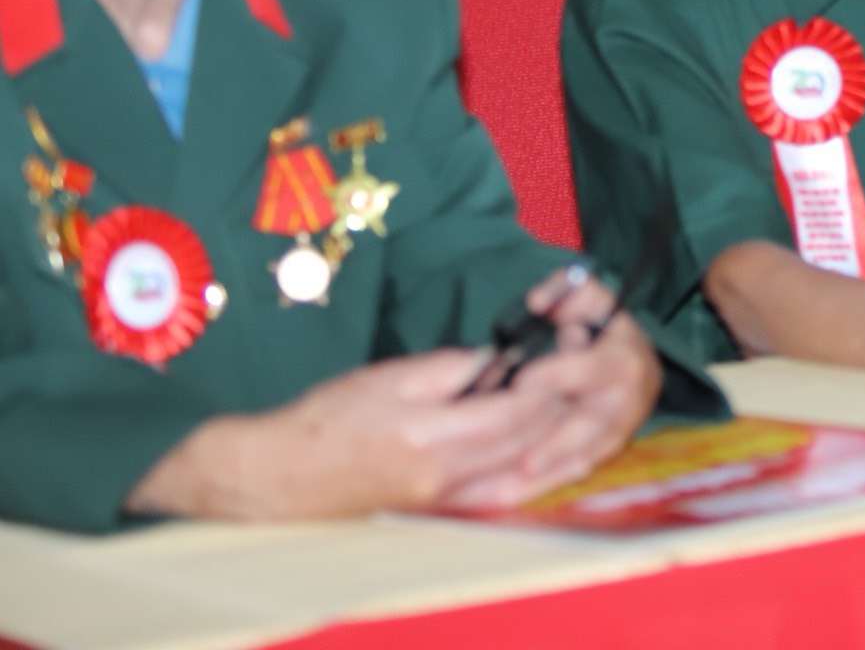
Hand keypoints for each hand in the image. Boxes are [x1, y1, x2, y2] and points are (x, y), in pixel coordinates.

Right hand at [128, 348, 576, 521]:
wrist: (278, 476)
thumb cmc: (327, 418)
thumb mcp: (391, 376)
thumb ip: (454, 369)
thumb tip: (502, 361)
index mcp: (431, 435)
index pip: (516, 412)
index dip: (550, 386)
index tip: (570, 358)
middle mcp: (445, 474)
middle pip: (527, 444)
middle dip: (561, 410)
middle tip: (584, 377)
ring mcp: (443, 497)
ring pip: (519, 471)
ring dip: (550, 441)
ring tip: (573, 406)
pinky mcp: (437, 507)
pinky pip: (497, 489)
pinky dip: (525, 468)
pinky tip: (541, 447)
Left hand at [441, 267, 661, 508]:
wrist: (628, 352)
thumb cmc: (596, 323)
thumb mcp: (585, 296)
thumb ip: (562, 291)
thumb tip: (538, 302)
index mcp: (624, 354)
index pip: (594, 367)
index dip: (559, 374)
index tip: (522, 382)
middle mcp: (631, 394)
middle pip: (597, 422)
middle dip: (560, 443)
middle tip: (523, 460)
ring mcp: (624, 424)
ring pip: (592, 453)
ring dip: (555, 472)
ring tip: (516, 487)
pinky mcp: (611, 446)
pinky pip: (584, 468)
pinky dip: (554, 483)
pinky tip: (520, 495)